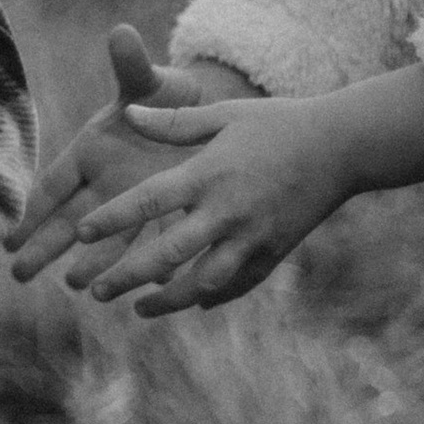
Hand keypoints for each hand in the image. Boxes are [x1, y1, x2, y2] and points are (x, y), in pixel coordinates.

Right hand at [6, 28, 240, 281]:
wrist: (205, 116)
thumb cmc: (165, 96)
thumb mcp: (148, 82)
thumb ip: (131, 65)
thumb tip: (121, 33)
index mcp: (90, 152)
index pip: (54, 184)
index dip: (32, 209)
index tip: (7, 233)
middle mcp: (105, 184)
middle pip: (69, 220)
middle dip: (44, 247)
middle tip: (18, 274)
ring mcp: (134, 204)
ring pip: (107, 239)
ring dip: (94, 262)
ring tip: (77, 285)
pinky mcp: (164, 216)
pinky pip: (153, 243)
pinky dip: (149, 263)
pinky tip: (144, 283)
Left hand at [61, 94, 358, 313]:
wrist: (343, 147)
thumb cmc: (278, 124)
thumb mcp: (225, 114)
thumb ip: (174, 121)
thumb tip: (127, 115)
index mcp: (209, 173)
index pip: (148, 201)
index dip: (112, 220)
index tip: (80, 235)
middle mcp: (228, 211)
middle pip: (168, 254)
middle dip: (127, 276)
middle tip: (94, 291)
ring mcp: (253, 237)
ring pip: (202, 283)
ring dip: (166, 301)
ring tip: (138, 309)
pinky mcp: (274, 253)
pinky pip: (238, 285)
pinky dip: (212, 297)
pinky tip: (190, 303)